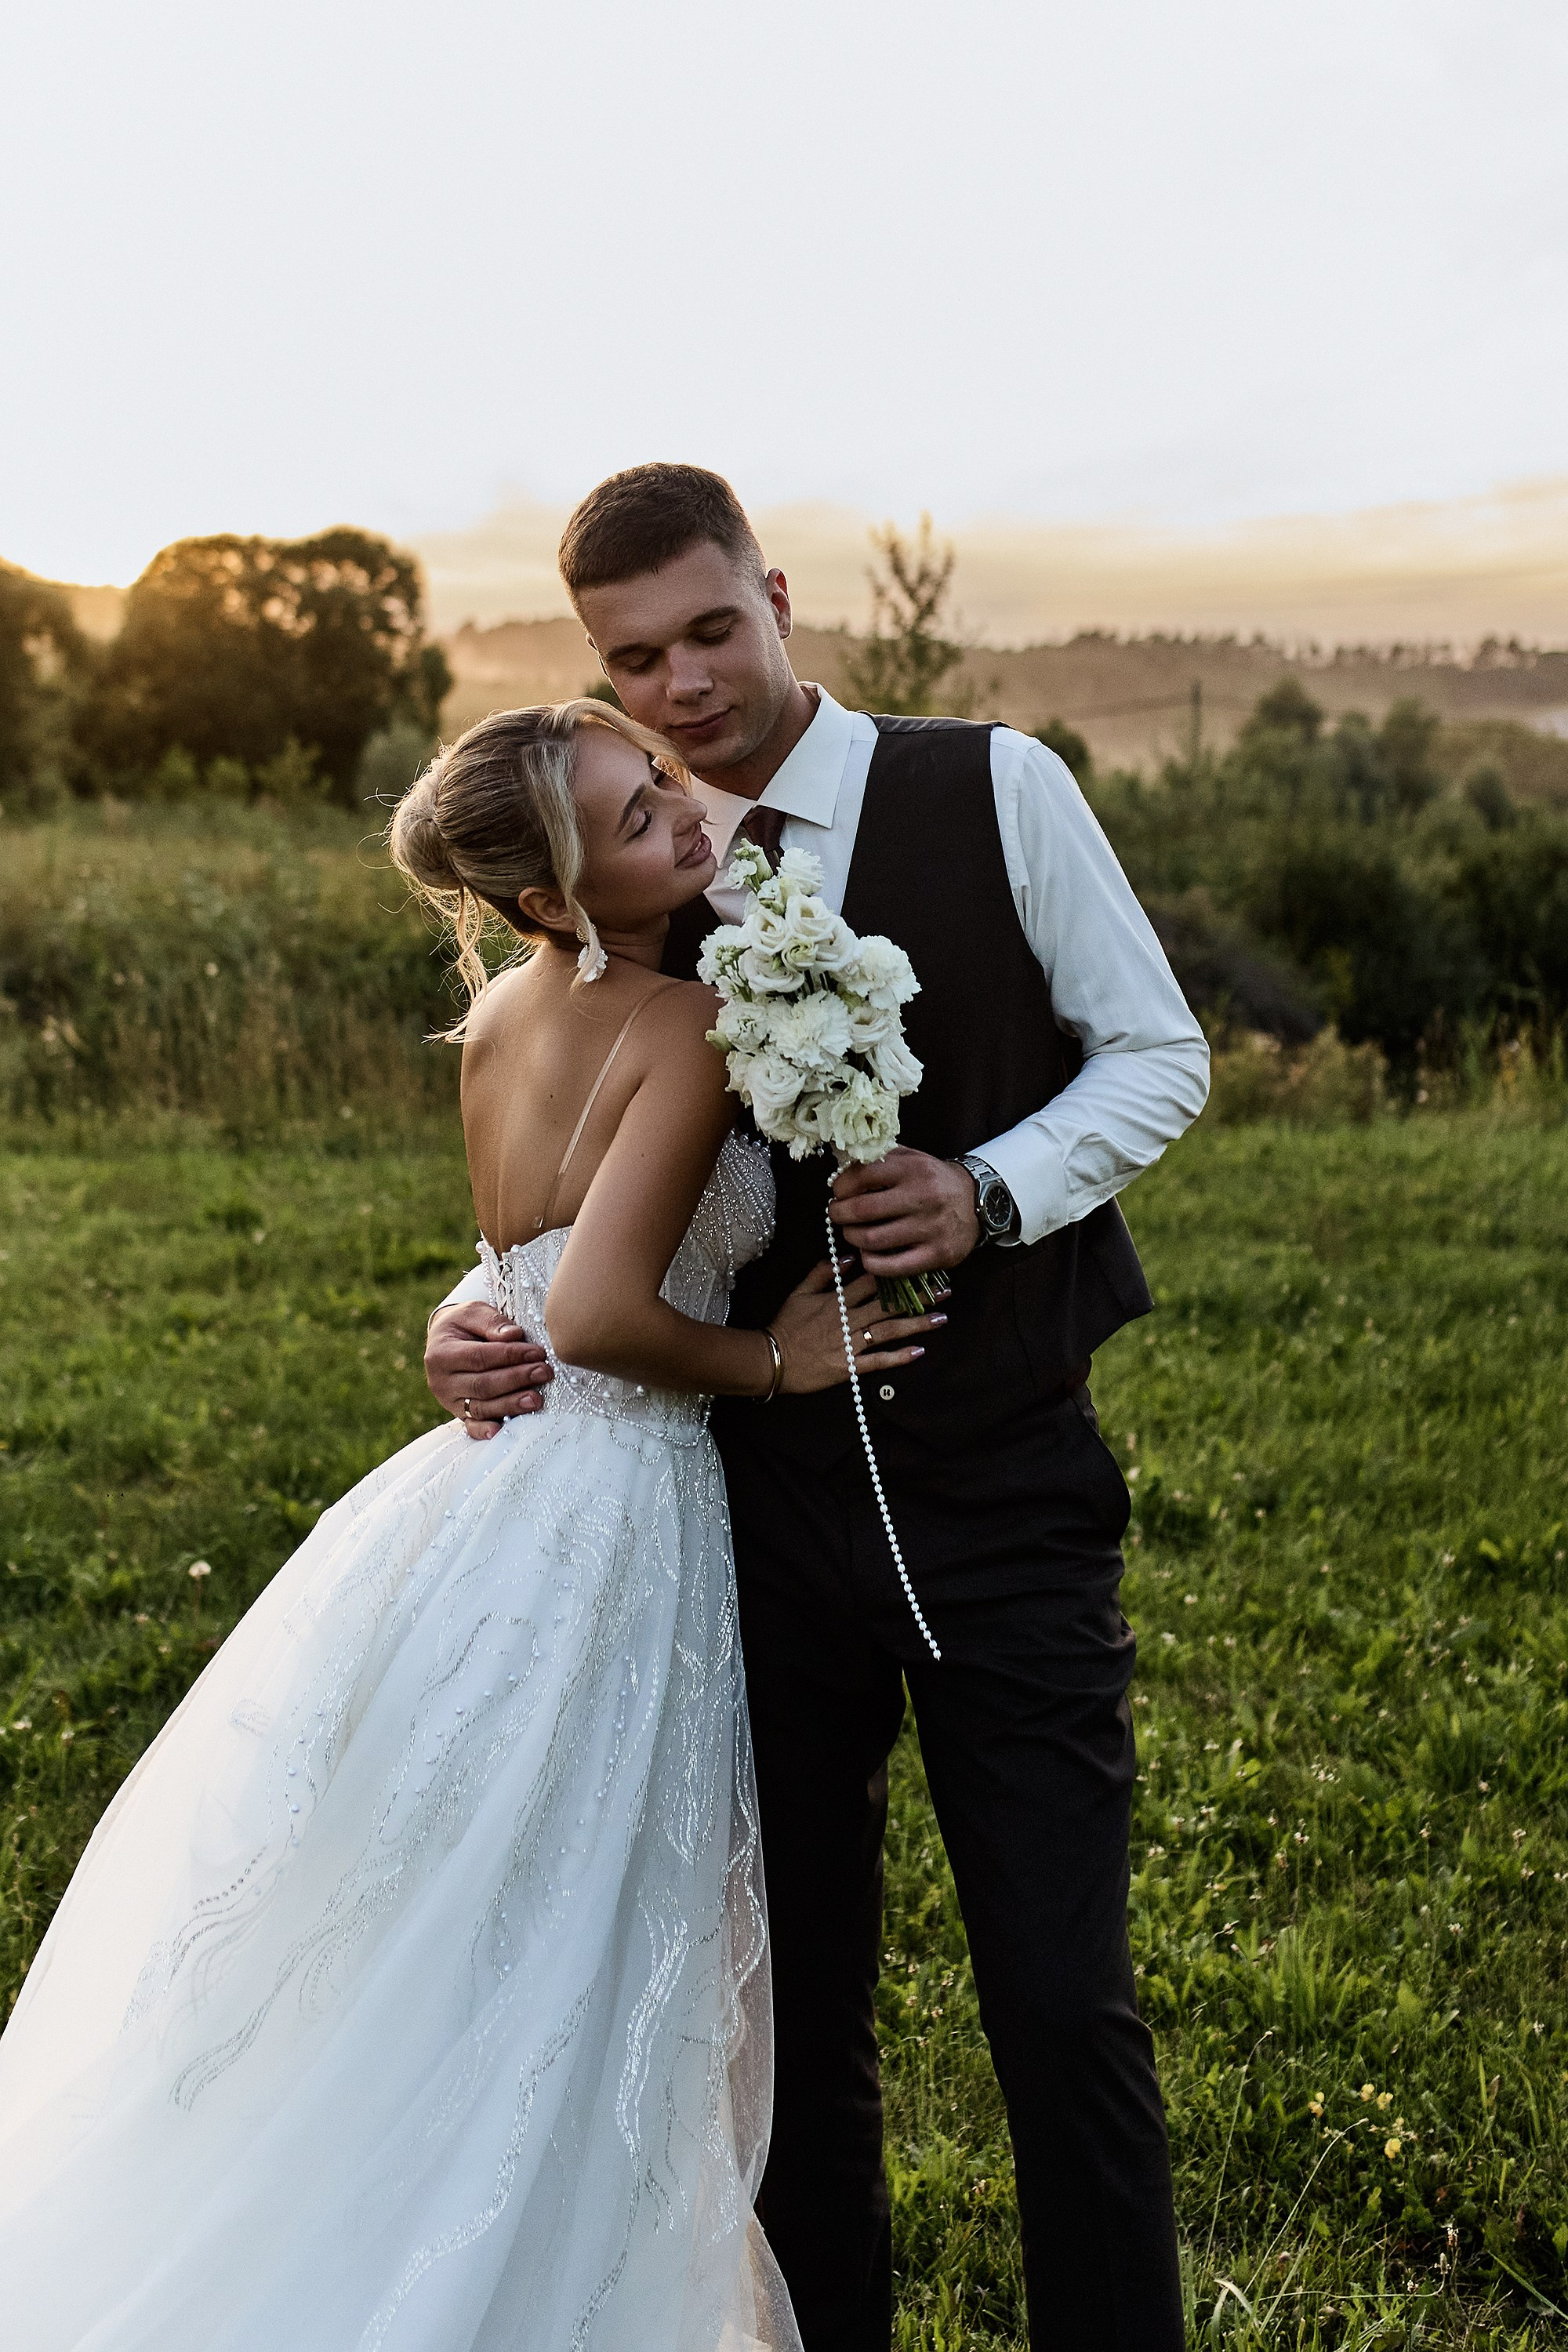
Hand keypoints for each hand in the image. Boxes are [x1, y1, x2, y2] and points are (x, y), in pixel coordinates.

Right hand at [425, 1302, 554, 1439]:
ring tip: (536, 1399)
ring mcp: (448, 1401)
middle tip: (544, 1372)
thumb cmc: (464, 1324)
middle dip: (516, 1379)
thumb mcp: (472, 1312)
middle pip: (482, 1384)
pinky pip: (471, 1425)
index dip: (510, 1356)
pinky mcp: (458, 1414)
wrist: (445, 1340)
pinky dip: (484, 1430)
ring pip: (481, 1407)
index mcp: (441, 1353)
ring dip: (510, 1405)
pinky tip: (500, 1431)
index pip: (480, 1357)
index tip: (537, 1352)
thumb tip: (514, 1335)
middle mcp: (441, 1381)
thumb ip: (491, 1322)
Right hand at [767, 1260, 945, 1395]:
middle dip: (917, 1297)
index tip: (920, 1267)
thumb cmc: (785, 1325)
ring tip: (941, 1318)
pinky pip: (878, 1361)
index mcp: (837, 1299)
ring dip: (916, 1324)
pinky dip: (898, 1357)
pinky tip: (919, 1351)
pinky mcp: (849, 1365)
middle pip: (888, 1305)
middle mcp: (849, 1319)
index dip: (898, 1274)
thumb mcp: (799, 1292)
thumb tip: (849, 1258)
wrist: (771, 1359)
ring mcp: (851, 1343)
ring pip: (889, 1330)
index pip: (873, 1282)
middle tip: (944, 1291)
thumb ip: (823, 1273)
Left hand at [828, 1148, 980, 1275]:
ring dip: (852, 1236)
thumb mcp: (911, 1159)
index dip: (841, 1186)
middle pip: (863, 1210)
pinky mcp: (936, 1255)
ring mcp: (930, 1229)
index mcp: (914, 1169)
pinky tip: (868, 1253)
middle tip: (837, 1213)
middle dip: (839, 1213)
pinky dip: (870, 1261)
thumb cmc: (933, 1180)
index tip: (837, 1192)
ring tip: (852, 1232)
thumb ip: (879, 1159)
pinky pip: (891, 1266)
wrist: (977, 1202)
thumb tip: (841, 1168)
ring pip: (872, 1239)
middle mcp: (923, 1198)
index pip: (863, 1175)